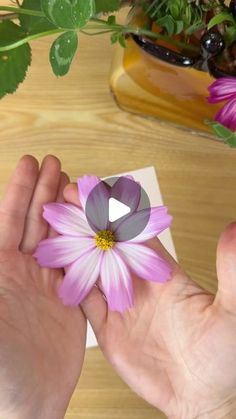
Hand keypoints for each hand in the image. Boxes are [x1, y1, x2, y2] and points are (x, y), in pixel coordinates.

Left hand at [0, 156, 85, 418]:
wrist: (28, 405)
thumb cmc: (2, 372)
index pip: (7, 220)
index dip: (18, 190)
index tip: (28, 162)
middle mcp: (22, 273)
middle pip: (34, 222)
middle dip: (44, 190)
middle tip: (55, 163)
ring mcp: (47, 285)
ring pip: (59, 237)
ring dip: (66, 211)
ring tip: (75, 185)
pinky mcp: (69, 300)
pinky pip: (79, 262)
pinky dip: (86, 242)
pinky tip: (93, 226)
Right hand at [65, 184, 235, 418]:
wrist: (201, 398)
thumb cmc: (224, 357)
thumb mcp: (231, 311)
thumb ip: (229, 270)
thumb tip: (233, 229)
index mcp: (163, 271)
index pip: (135, 232)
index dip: (116, 211)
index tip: (98, 189)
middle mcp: (138, 282)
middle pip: (106, 244)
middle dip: (86, 220)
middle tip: (65, 197)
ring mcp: (120, 304)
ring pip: (90, 267)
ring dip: (71, 247)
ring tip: (51, 225)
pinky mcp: (107, 328)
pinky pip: (83, 301)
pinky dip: (69, 284)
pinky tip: (53, 268)